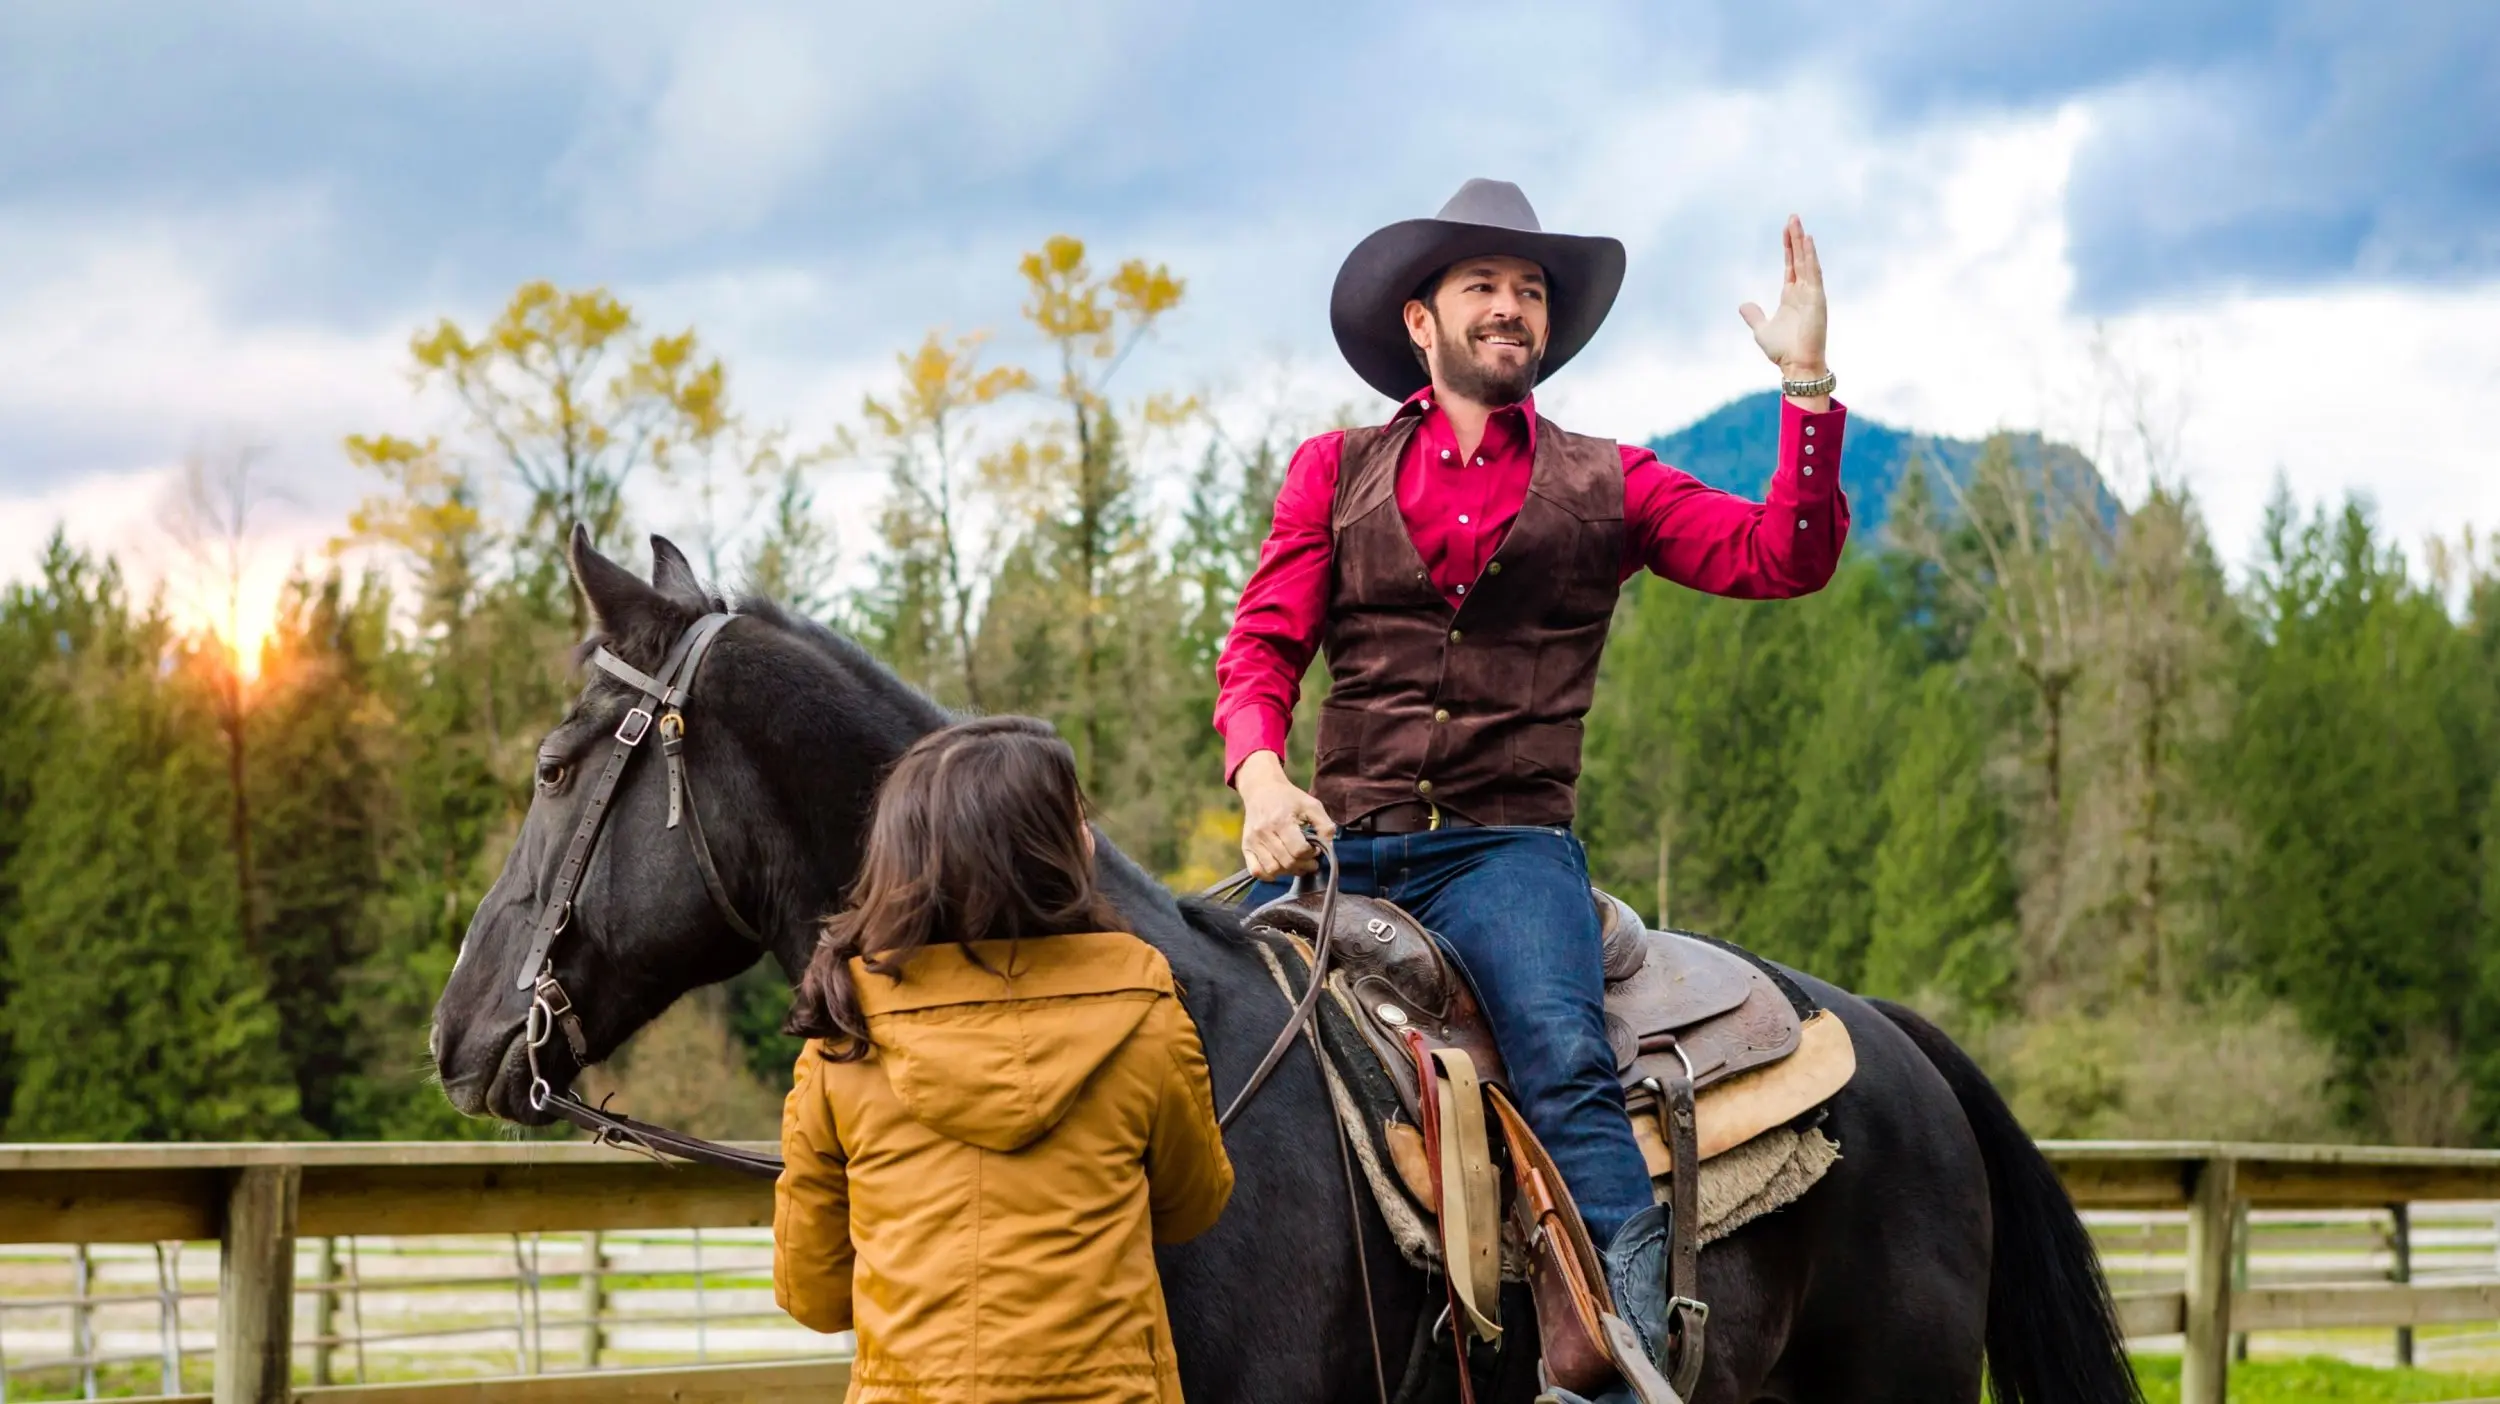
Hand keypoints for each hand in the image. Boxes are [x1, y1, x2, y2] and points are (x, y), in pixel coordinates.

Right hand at [1234, 751, 1335, 879]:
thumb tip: (1329, 847)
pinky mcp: (1246, 846)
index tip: (1314, 849)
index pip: (1299, 850)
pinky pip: (1256, 871)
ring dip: (1288, 871)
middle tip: (1310, 860)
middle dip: (1304, 865)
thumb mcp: (1312, 805)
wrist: (1262, 789)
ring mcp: (1253, 841)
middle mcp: (1264, 832)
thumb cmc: (1290, 798)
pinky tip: (1279, 866)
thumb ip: (1325, 825)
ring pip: (1273, 869)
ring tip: (1296, 862)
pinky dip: (1268, 875)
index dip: (1311, 854)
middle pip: (1287, 862)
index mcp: (1281, 821)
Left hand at [1738, 215, 1827, 381]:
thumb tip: (1743, 305)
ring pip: (1807, 261)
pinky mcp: (1817, 299)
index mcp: (1791, 296)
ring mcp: (1812, 294)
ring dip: (1802, 241)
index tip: (1786, 229)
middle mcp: (1803, 291)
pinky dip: (1811, 256)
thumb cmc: (1783, 351)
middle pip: (1799, 258)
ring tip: (1797, 222)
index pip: (1791, 265)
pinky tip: (1807, 240)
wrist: (1796, 366)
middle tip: (1793, 217)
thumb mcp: (1761, 330)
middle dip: (1795, 238)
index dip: (1788, 247)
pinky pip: (1813, 273)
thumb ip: (1754, 316)